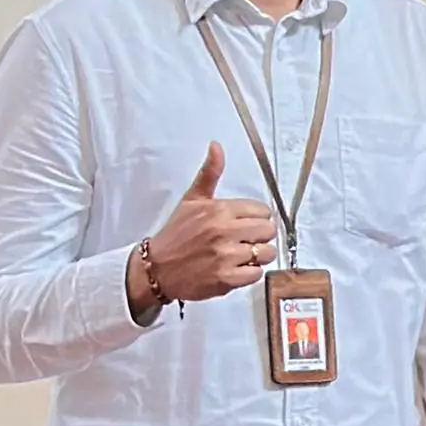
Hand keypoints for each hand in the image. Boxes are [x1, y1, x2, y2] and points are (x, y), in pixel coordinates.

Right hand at [149, 143, 280, 302]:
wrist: (156, 268)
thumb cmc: (175, 235)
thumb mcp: (191, 200)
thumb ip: (209, 174)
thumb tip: (216, 147)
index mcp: (219, 210)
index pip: (262, 210)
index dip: (257, 218)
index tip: (246, 223)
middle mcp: (224, 231)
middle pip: (268, 230)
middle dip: (260, 235)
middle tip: (244, 240)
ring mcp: (226, 255)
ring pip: (266, 252)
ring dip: (257, 256)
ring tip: (240, 255)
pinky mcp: (226, 278)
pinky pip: (256, 273)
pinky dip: (249, 273)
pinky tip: (235, 268)